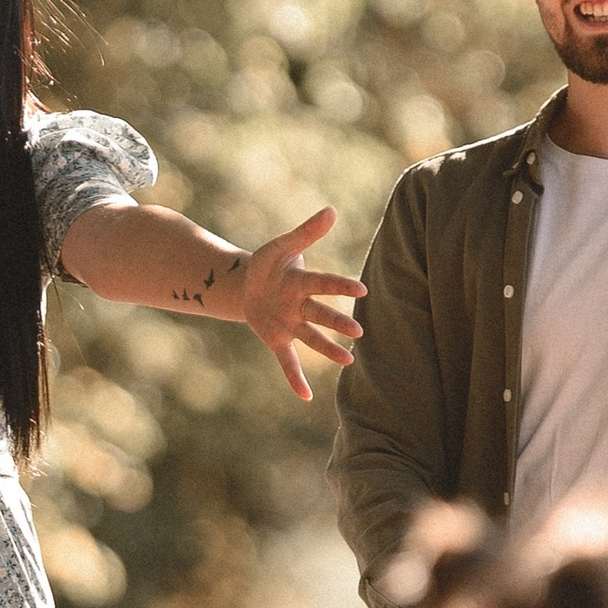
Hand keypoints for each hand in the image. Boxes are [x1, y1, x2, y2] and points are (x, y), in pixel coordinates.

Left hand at [235, 208, 364, 402]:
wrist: (246, 285)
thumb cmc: (269, 264)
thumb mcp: (281, 246)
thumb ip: (305, 232)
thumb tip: (332, 210)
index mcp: (302, 282)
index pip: (323, 284)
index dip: (340, 287)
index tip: (361, 291)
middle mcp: (300, 306)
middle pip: (321, 314)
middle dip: (337, 323)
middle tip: (358, 332)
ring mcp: (290, 325)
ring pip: (312, 338)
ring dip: (328, 349)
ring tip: (349, 361)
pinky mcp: (277, 340)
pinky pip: (288, 361)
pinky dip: (295, 379)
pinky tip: (306, 397)